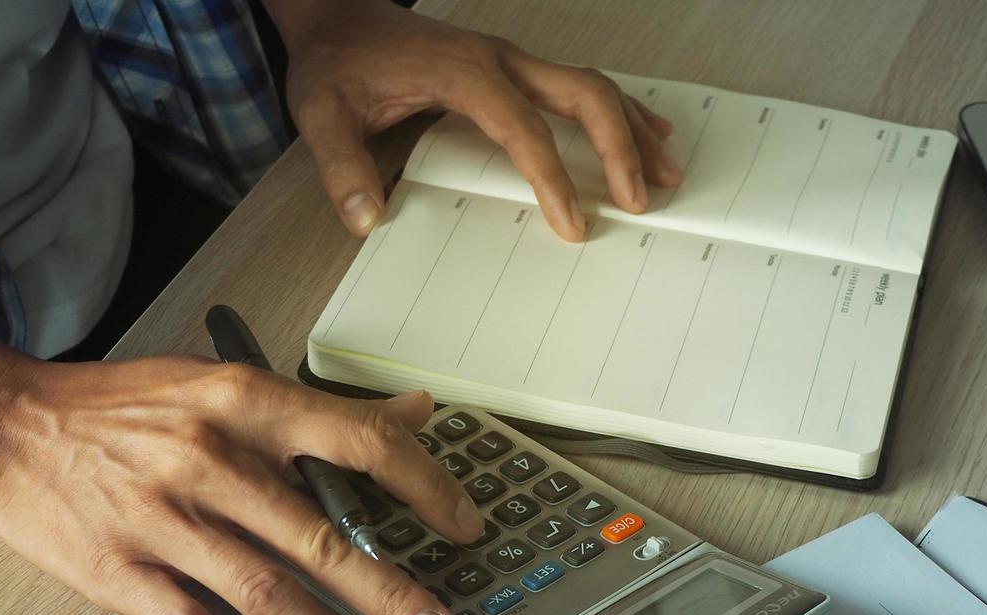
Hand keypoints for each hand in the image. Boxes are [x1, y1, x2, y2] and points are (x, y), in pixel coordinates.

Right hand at [0, 359, 482, 614]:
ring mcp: (162, 518)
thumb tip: (414, 412)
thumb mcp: (224, 383)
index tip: (464, 527)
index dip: (423, 486)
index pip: (359, 441)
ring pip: (262, 592)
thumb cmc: (123, 406)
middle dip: (390, 595)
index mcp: (244, 405)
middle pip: (319, 537)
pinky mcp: (116, 569)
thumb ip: (318, 408)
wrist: (7, 421)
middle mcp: (211, 460)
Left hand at [274, 0, 683, 240]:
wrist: (339, 18)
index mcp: (461, 73)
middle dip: (618, 147)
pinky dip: (618, 111)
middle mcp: (498, 60)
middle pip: (581, 94)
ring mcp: (511, 59)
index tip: (574, 223)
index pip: (522, 129)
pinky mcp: (514, 66)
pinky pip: (579, 84)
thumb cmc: (338, 64)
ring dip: (632, 129)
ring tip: (665, 174)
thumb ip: (341, 166)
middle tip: (639, 201)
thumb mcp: (321, 114)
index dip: (554, 177)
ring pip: (590, 86)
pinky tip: (646, 134)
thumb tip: (365, 217)